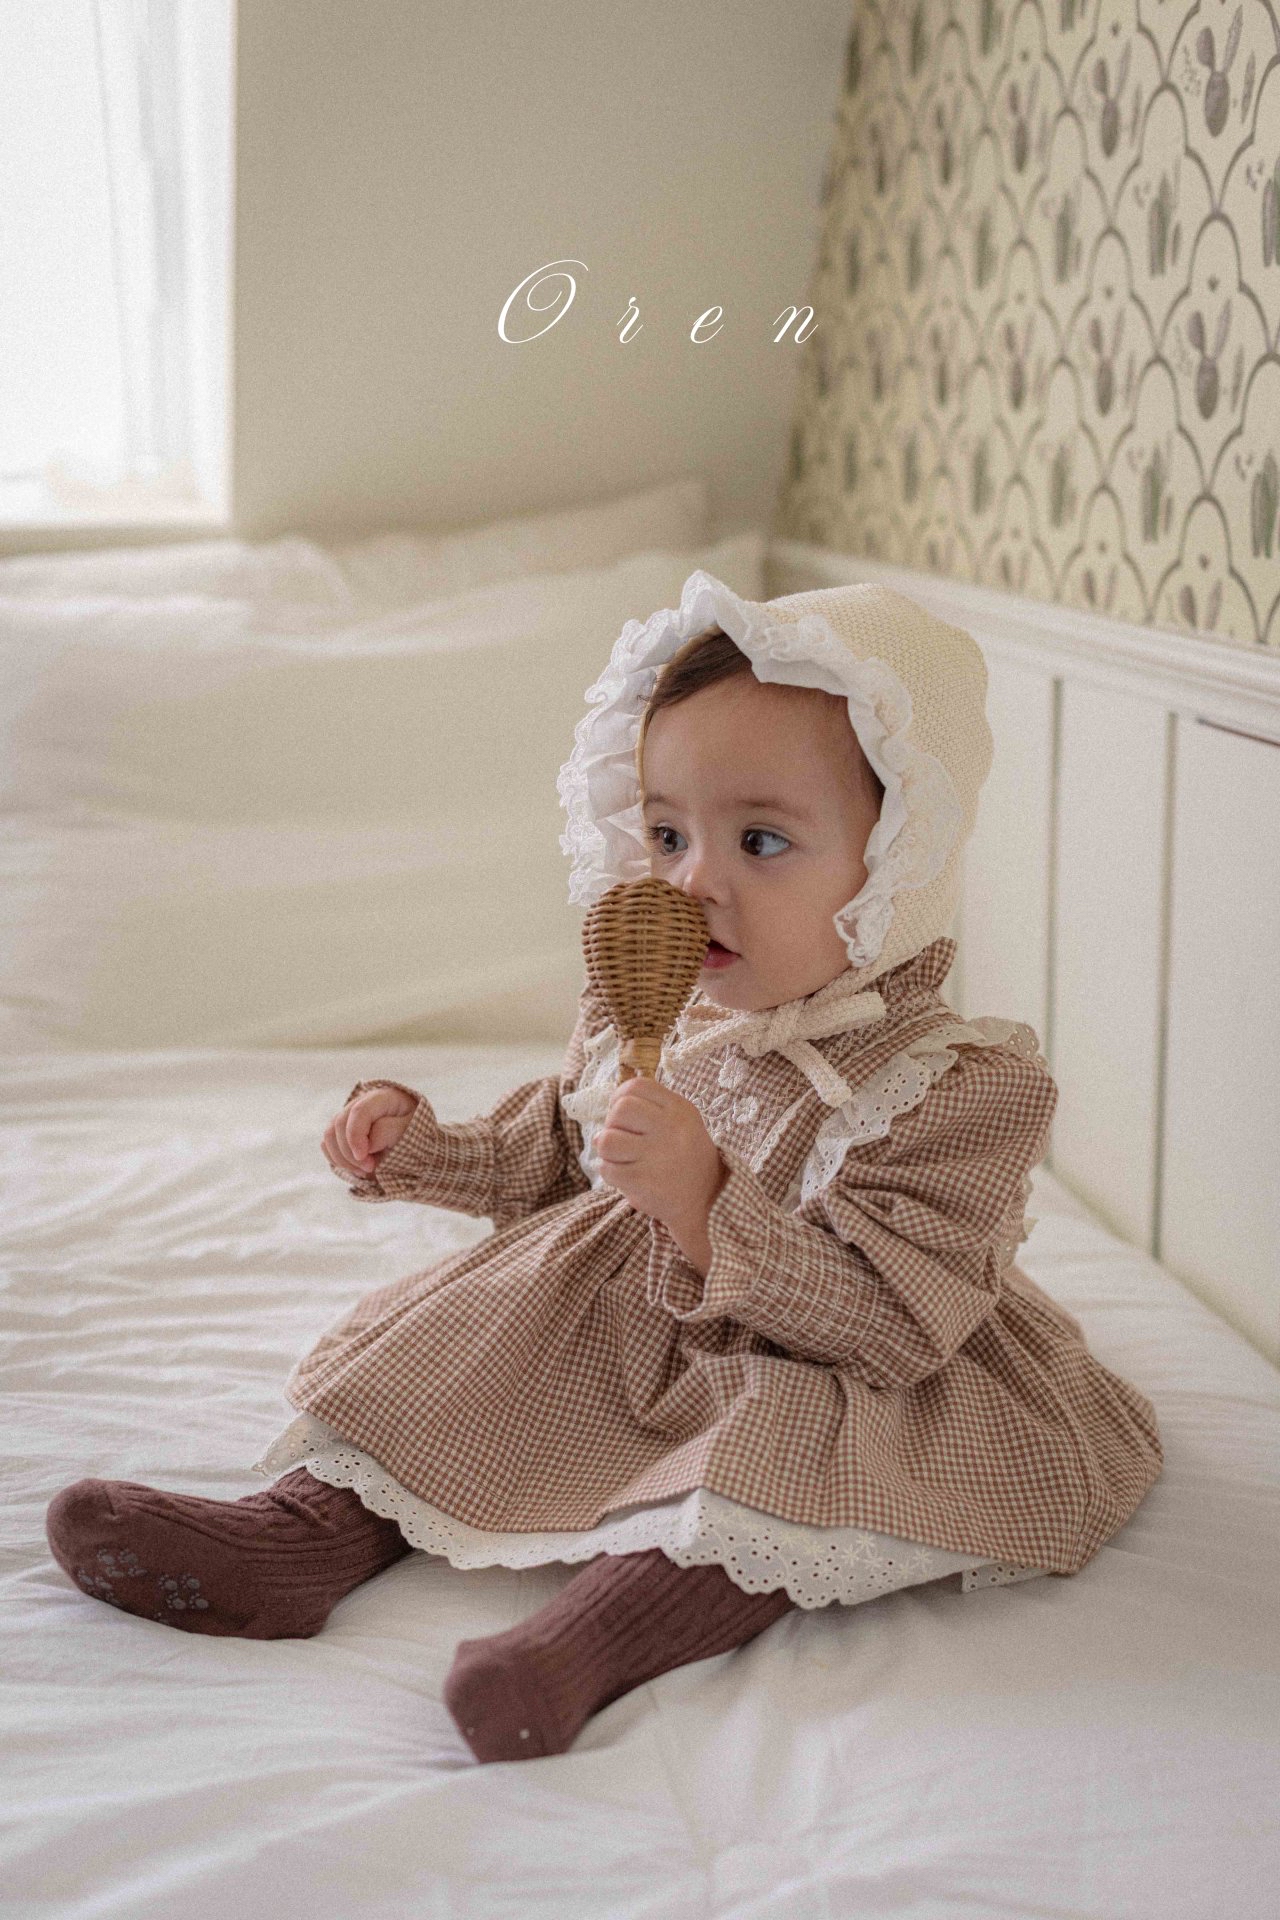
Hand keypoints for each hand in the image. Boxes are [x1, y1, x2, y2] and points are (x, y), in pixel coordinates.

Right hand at [322, 1085, 418, 1177]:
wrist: (420, 1146)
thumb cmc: (419, 1136)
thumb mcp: (411, 1132)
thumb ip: (388, 1133)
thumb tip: (366, 1144)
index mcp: (383, 1097)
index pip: (360, 1112)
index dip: (356, 1137)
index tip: (365, 1160)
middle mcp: (362, 1102)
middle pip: (340, 1123)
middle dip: (350, 1152)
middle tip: (370, 1168)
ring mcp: (350, 1116)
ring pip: (330, 1134)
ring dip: (342, 1158)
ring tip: (364, 1171)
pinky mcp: (343, 1131)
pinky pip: (327, 1144)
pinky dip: (337, 1159)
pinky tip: (355, 1168)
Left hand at [596, 1076, 727, 1243]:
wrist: (708, 1198)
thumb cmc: (684, 1156)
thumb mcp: (678, 1123)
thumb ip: (643, 1114)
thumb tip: (599, 1134)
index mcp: (679, 1108)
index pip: (636, 1087)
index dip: (620, 1099)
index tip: (626, 1118)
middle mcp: (670, 1127)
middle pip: (619, 1110)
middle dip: (612, 1124)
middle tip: (625, 1140)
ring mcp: (657, 1154)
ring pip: (607, 1140)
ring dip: (607, 1150)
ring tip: (622, 1158)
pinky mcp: (644, 1180)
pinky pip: (607, 1168)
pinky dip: (610, 1173)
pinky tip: (626, 1177)